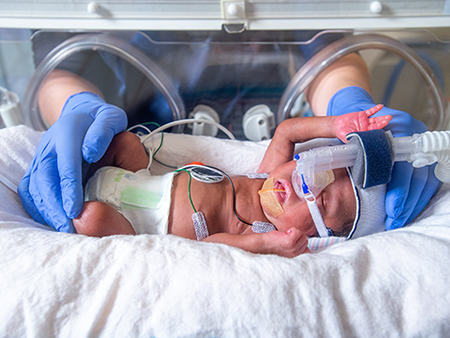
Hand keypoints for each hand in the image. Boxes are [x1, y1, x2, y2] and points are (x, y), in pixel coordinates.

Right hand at [18, 92, 126, 231]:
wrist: (82, 113)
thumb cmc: (101, 119)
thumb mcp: (111, 117)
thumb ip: (104, 130)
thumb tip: (90, 152)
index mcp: (68, 132)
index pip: (66, 163)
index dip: (68, 188)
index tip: (74, 209)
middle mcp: (49, 146)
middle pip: (45, 179)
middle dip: (55, 206)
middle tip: (69, 228)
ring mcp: (41, 157)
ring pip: (34, 187)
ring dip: (46, 210)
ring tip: (63, 229)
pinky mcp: (38, 167)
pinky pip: (30, 189)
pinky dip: (37, 207)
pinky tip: (51, 220)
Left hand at [265, 228, 309, 257]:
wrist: (263, 243)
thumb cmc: (273, 243)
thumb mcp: (287, 248)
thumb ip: (297, 248)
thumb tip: (308, 248)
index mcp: (295, 255)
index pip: (307, 248)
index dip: (301, 240)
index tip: (296, 238)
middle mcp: (295, 252)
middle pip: (305, 239)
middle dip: (298, 235)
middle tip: (288, 235)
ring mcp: (293, 247)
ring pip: (302, 235)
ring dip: (295, 232)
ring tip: (286, 234)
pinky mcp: (290, 241)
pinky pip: (298, 232)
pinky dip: (292, 229)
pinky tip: (285, 232)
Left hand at [328, 86, 440, 229]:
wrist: (356, 111)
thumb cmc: (350, 118)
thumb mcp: (345, 123)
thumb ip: (346, 135)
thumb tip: (345, 148)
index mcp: (399, 126)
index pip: (404, 161)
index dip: (400, 187)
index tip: (391, 206)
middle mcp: (414, 135)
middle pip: (419, 174)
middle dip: (407, 201)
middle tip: (393, 219)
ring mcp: (416, 147)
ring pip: (424, 180)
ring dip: (412, 204)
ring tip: (396, 220)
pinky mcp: (415, 158)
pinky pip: (422, 181)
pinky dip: (413, 198)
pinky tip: (402, 212)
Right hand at [334, 104, 391, 141]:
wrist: (337, 126)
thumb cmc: (343, 134)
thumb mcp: (348, 138)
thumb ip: (355, 139)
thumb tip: (360, 144)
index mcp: (364, 134)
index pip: (373, 133)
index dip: (378, 131)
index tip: (383, 131)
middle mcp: (366, 128)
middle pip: (376, 126)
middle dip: (382, 123)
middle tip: (387, 121)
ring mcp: (365, 121)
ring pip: (375, 119)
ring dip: (382, 118)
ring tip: (388, 117)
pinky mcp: (362, 115)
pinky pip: (370, 111)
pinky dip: (375, 109)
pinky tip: (380, 106)